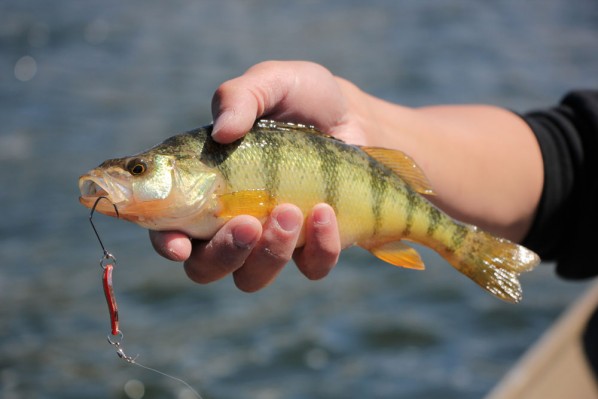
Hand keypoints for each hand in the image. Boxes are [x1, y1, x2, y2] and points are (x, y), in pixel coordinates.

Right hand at [150, 61, 370, 290]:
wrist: (357, 118)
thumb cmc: (303, 99)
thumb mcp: (272, 83)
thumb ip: (240, 96)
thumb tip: (223, 131)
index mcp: (205, 185)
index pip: (169, 225)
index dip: (166, 242)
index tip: (180, 244)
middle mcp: (230, 221)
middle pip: (205, 267)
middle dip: (223, 254)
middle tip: (248, 223)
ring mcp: (272, 240)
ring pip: (252, 278)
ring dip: (269, 253)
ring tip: (291, 211)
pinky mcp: (313, 248)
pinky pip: (311, 267)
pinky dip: (319, 246)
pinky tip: (326, 211)